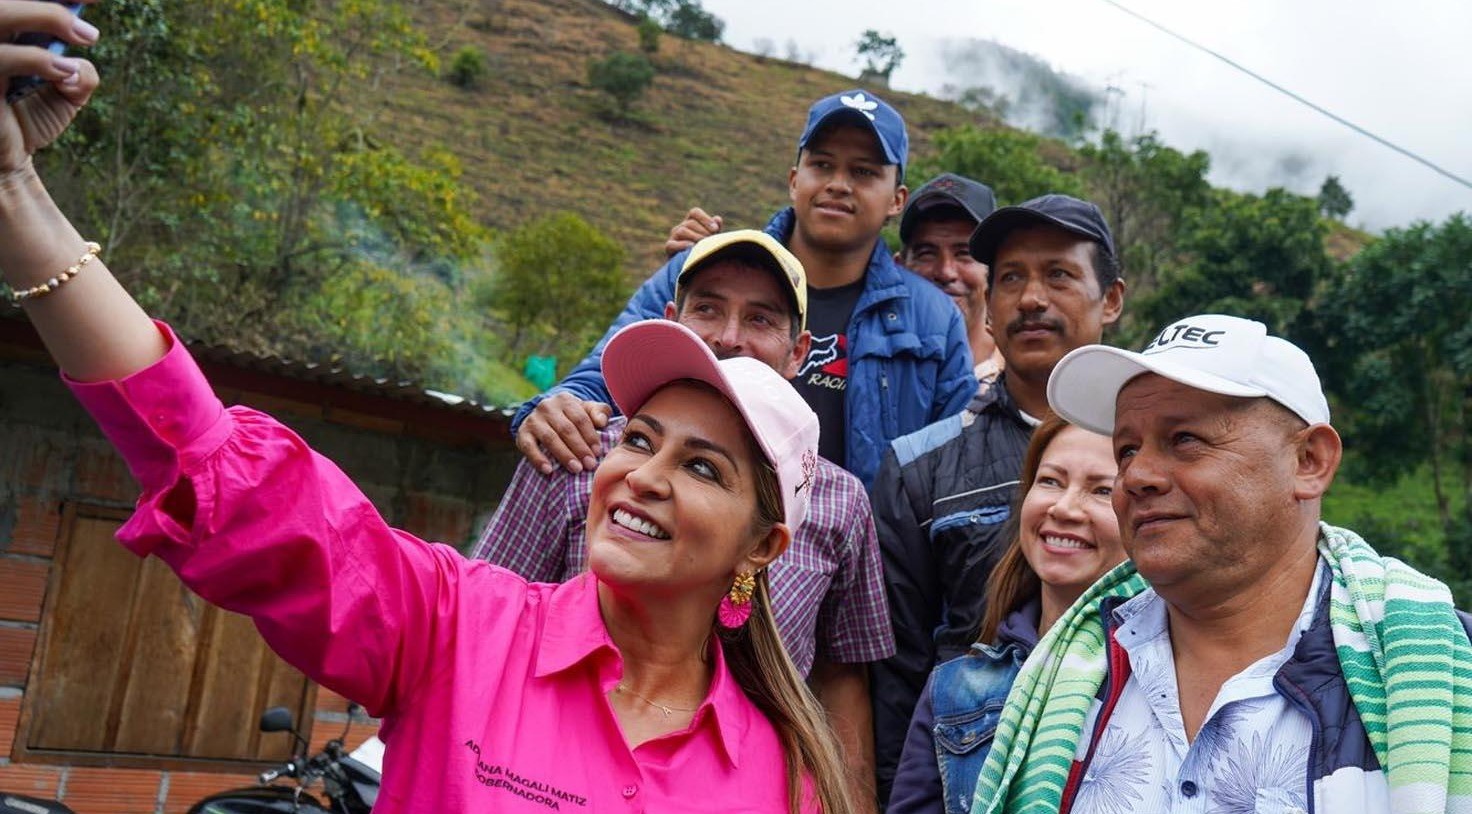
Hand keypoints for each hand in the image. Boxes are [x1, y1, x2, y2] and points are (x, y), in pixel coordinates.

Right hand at [0, 1, 99, 175]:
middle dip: (52, 2)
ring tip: (88, 37)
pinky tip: (63, 71)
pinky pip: (0, 57)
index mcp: (7, 32)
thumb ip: (80, 74)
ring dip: (47, 16)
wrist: (7, 159)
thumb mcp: (66, 95)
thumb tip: (80, 63)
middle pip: (7, 2)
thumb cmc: (28, 119)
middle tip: (92, 23)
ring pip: (0, 13)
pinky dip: (36, 59)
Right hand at [515, 393, 611, 474]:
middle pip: (566, 429)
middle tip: (590, 465)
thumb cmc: (572, 416)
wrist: (545, 417)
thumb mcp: (587, 410)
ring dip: (564, 455)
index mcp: (565, 400)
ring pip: (550, 438)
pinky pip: (529, 447)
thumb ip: (599, 412)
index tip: (598, 452)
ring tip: (576, 469)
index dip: (590, 436)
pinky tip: (548, 470)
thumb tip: (602, 422)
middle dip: (579, 448)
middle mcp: (547, 407)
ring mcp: (533, 419)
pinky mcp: (522, 432)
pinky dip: (538, 459)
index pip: (580, 419)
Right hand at [663, 207, 721, 256]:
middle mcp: (680, 227)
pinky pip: (672, 244)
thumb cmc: (704, 252)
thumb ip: (714, 229)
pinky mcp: (668, 248)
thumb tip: (717, 219)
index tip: (715, 230)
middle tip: (711, 241)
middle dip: (703, 232)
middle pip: (690, 223)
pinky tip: (692, 248)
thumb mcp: (712, 240)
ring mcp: (673, 237)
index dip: (705, 219)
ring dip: (695, 238)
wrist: (692, 269)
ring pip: (682, 231)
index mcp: (691, 222)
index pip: (694, 212)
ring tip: (703, 246)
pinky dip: (682, 245)